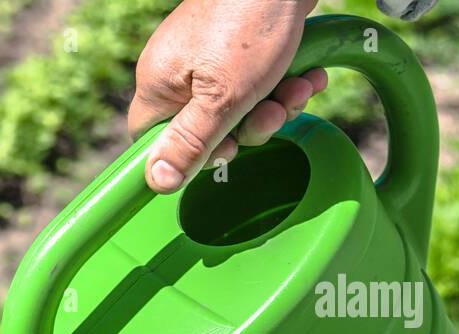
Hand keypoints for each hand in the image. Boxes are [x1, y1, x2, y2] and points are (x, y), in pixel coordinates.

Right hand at [127, 0, 327, 192]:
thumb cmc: (250, 24)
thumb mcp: (222, 98)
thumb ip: (191, 143)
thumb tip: (156, 183)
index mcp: (159, 84)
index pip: (152, 139)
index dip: (186, 155)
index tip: (223, 148)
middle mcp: (177, 72)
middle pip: (204, 129)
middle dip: (248, 127)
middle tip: (271, 112)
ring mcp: (207, 58)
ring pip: (237, 108)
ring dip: (274, 106)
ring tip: (298, 87)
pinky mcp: (237, 46)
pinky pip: (255, 83)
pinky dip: (283, 84)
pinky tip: (306, 75)